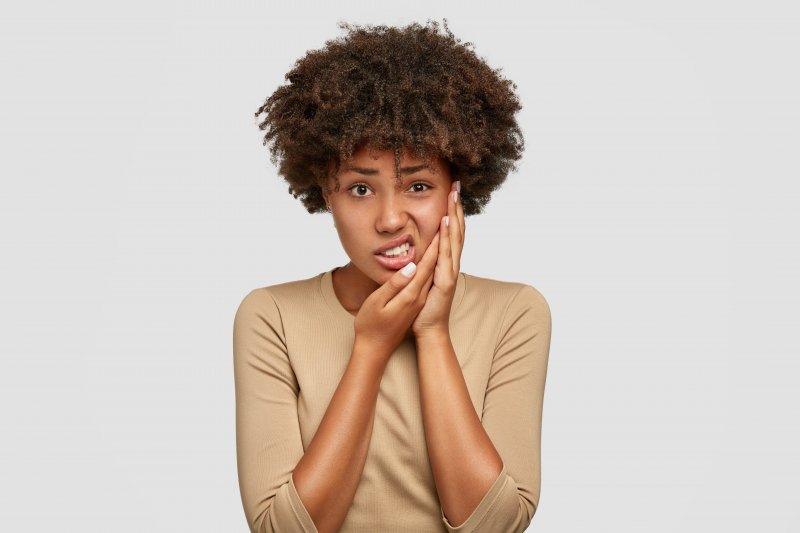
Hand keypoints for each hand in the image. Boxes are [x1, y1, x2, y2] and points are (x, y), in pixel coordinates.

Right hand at [353, 231, 439, 358]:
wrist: (376, 350)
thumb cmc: (371, 326)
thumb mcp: (378, 304)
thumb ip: (395, 285)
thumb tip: (410, 267)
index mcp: (412, 294)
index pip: (428, 264)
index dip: (436, 243)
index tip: (443, 223)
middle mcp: (420, 295)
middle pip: (436, 264)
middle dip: (444, 241)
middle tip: (451, 219)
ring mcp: (419, 299)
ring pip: (435, 269)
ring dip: (442, 248)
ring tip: (447, 229)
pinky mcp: (415, 301)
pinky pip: (429, 276)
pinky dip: (434, 261)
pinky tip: (435, 253)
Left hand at [412, 181, 463, 337]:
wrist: (429, 330)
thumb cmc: (425, 307)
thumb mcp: (425, 279)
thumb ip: (426, 264)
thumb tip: (420, 249)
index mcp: (447, 263)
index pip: (452, 233)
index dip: (454, 213)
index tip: (452, 193)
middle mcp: (452, 264)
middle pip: (457, 230)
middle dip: (457, 208)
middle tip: (456, 186)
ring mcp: (451, 272)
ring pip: (455, 239)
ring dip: (454, 216)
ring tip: (453, 197)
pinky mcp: (445, 281)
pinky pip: (446, 255)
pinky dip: (447, 238)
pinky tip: (445, 223)